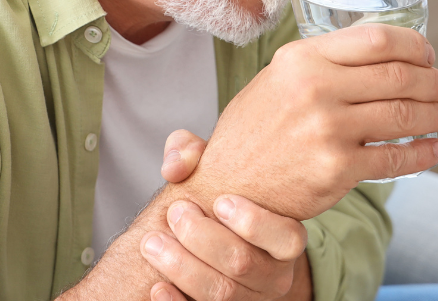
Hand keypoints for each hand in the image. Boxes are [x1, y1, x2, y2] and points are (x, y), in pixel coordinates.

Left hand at [146, 130, 310, 300]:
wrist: (205, 242)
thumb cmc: (212, 200)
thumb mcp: (208, 168)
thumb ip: (190, 152)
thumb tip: (176, 166)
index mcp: (284, 239)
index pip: (286, 238)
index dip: (255, 222)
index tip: (220, 202)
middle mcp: (274, 275)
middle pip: (242, 263)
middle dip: (202, 237)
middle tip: (175, 213)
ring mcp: (250, 299)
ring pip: (221, 292)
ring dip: (182, 267)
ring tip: (151, 242)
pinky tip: (157, 285)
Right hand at [180, 24, 437, 220]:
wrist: (228, 185)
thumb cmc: (255, 130)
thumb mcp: (276, 79)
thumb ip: (321, 63)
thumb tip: (383, 55)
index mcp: (301, 59)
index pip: (377, 40)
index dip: (414, 46)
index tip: (427, 56)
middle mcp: (315, 88)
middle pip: (399, 76)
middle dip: (435, 82)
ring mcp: (328, 130)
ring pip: (405, 116)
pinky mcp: (337, 169)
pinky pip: (396, 159)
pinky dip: (424, 154)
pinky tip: (435, 150)